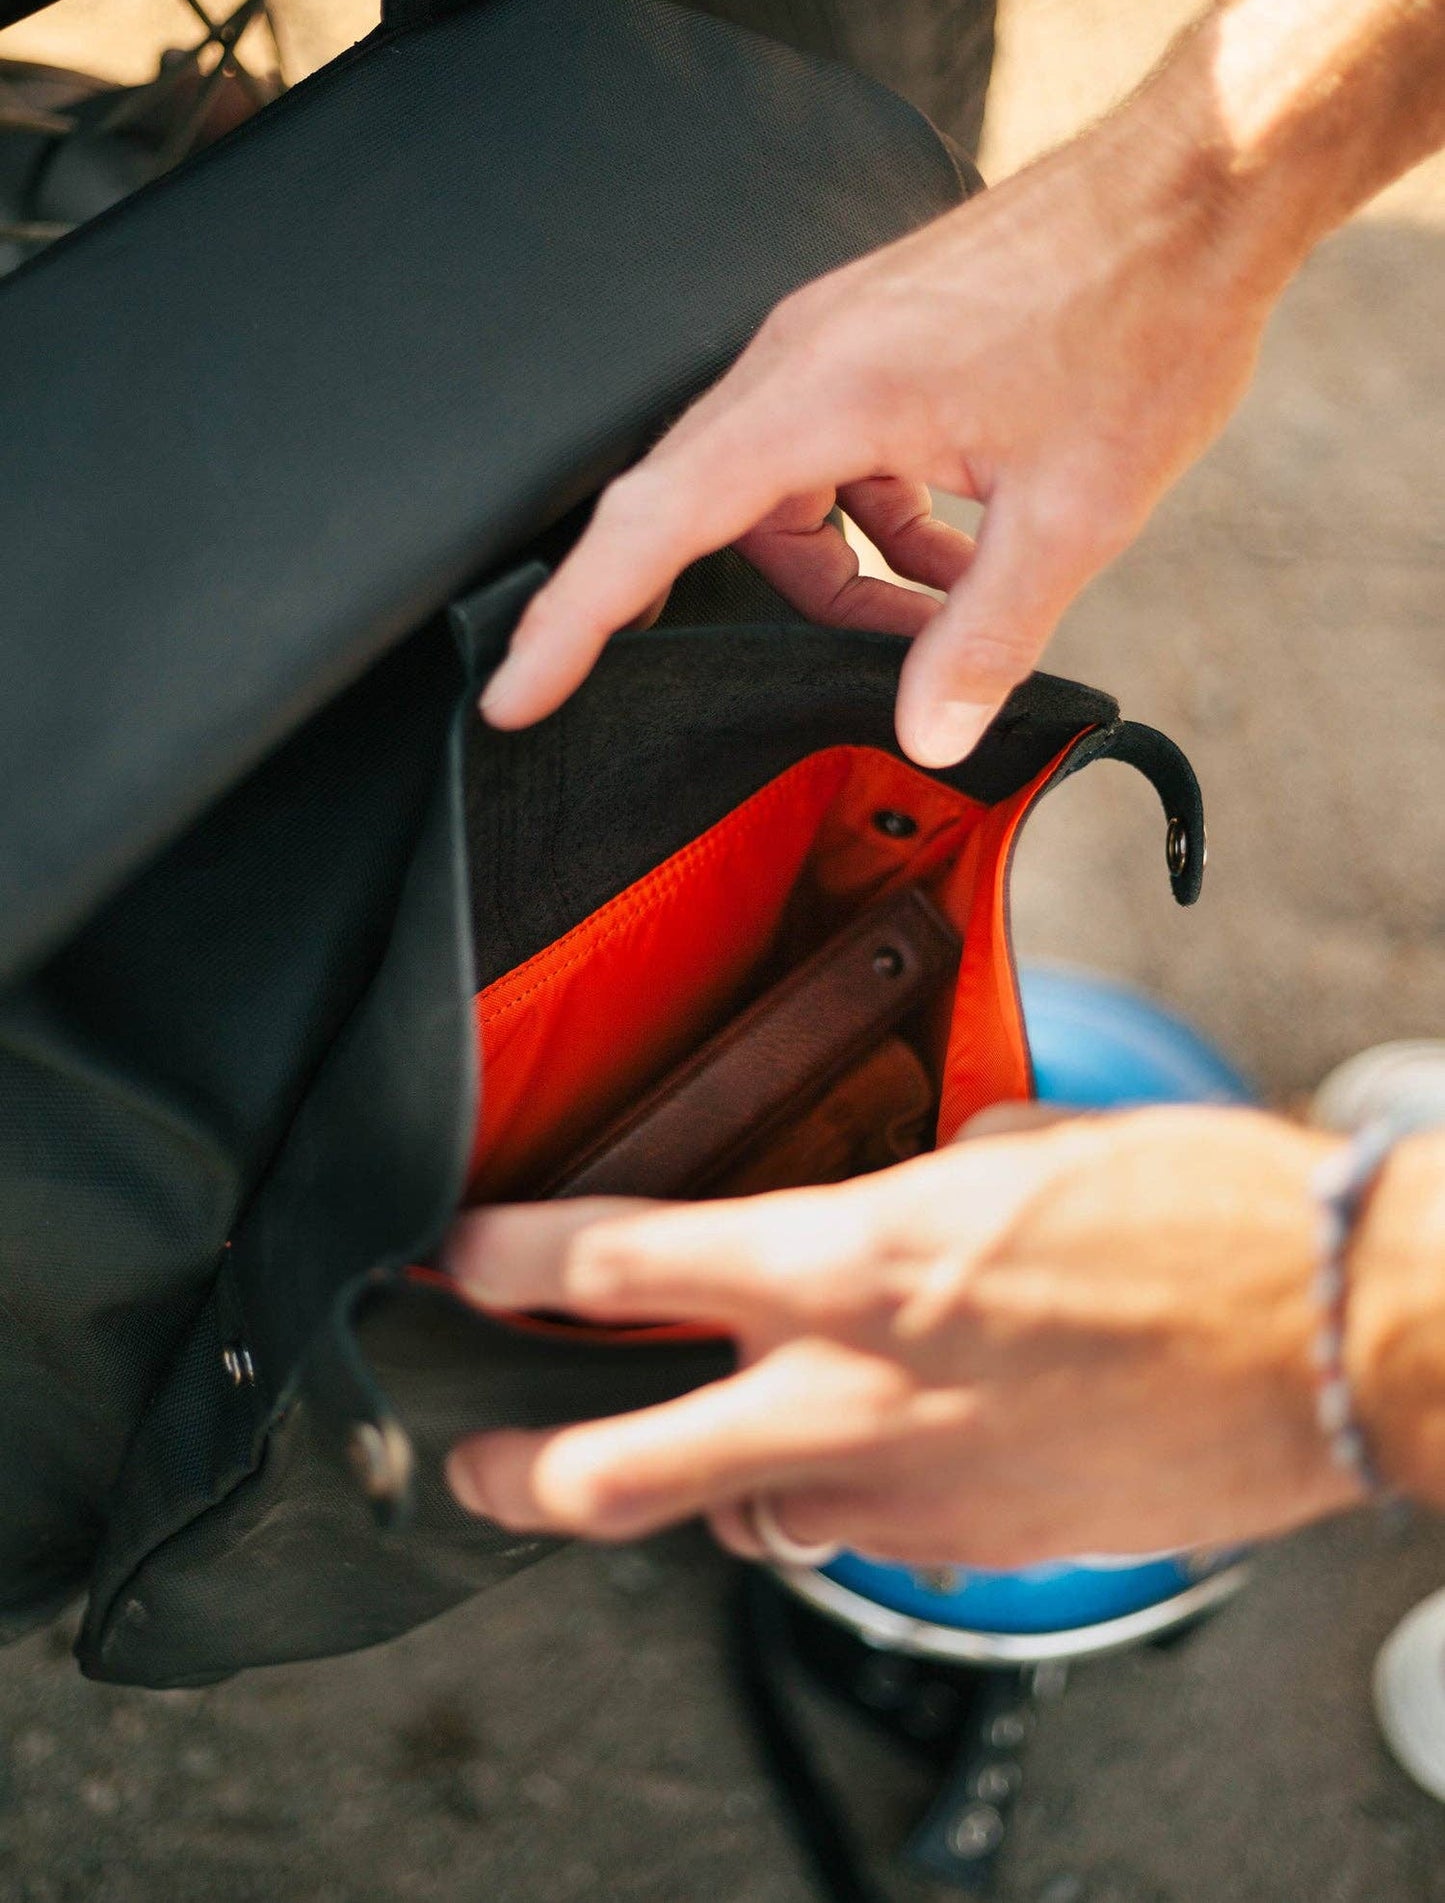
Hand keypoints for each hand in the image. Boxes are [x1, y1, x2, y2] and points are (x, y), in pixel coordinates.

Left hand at [442, 1108, 1360, 1566]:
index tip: (464, 1259)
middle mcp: (852, 1391)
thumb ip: (923, 1182)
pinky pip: (858, 1538)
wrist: (1338, 1335)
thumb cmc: (1204, 1219)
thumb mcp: (1027, 1148)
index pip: (617, 1263)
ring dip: (708, 1488)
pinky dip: (838, 1502)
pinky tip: (873, 1454)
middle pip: (614, 1468)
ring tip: (704, 1450)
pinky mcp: (972, 1551)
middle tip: (476, 1457)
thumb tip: (897, 1192)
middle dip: (515, 1468)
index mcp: (850, 1261)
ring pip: (740, 1519)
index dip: (509, 1260)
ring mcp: (908, 1491)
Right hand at [479, 66, 1285, 768]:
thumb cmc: (1142, 314)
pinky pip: (831, 455)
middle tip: (806, 685)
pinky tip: (958, 553)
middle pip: (707, 516)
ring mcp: (834, 343)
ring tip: (942, 618)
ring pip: (777, 492)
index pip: (652, 524)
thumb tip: (929, 733)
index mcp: (820, 394)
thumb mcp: (1074, 511)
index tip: (514, 691)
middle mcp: (802, 359)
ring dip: (842, 570)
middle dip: (752, 613)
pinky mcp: (875, 341)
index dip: (571, 621)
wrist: (1199, 184)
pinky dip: (877, 520)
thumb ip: (986, 636)